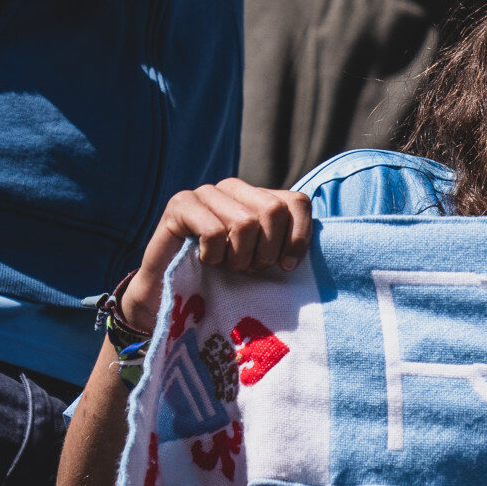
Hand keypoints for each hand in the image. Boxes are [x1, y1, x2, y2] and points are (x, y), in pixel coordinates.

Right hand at [117, 178, 312, 333]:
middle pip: (273, 211)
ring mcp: (207, 193)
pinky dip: (214, 256)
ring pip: (245, 222)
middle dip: (265, 251)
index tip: (287, 267)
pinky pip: (214, 231)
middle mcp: (235, 189)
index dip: (298, 237)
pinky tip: (204, 261)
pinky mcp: (181, 204)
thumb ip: (286, 248)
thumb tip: (316, 250)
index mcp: (260, 198)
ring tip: (226, 266)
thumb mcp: (263, 263)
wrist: (170, 296)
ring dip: (238, 257)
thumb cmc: (223, 281)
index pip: (297, 202)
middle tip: (248, 269)